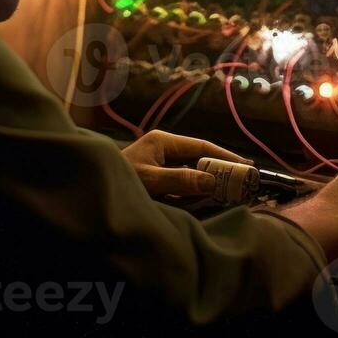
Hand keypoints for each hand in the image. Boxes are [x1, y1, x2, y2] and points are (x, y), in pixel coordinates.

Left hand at [120, 130, 251, 198]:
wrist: (92, 192)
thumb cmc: (120, 181)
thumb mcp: (152, 180)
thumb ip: (182, 180)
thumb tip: (212, 181)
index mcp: (163, 141)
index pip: (201, 146)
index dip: (225, 156)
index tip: (246, 166)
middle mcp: (163, 148)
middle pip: (198, 157)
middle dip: (219, 169)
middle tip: (241, 181)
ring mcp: (159, 161)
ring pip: (191, 170)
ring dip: (207, 180)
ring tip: (229, 190)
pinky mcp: (156, 176)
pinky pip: (181, 180)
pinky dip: (194, 188)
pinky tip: (204, 197)